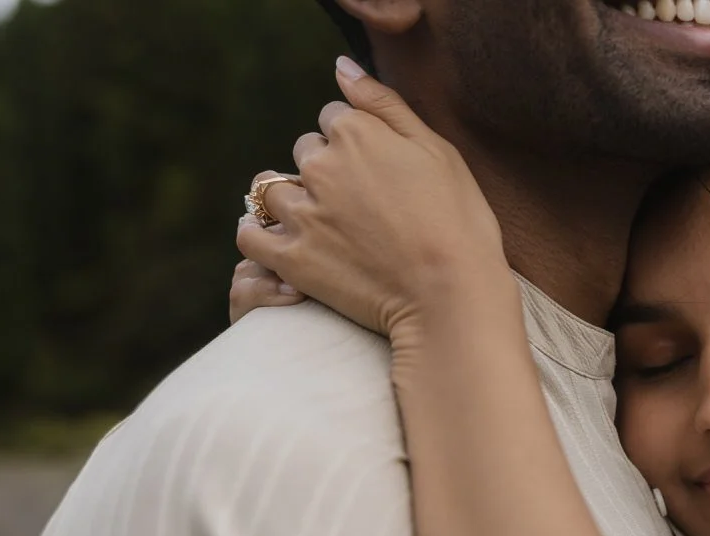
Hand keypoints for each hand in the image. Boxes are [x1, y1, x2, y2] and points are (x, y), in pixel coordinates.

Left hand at [235, 57, 508, 350]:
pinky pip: (250, 234)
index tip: (379, 173)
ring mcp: (303, 212)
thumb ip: (385, 104)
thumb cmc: (458, 223)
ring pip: (273, 188)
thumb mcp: (438, 151)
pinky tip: (279, 241)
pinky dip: (258, 234)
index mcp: (356, 132)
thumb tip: (341, 67)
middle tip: (360, 207)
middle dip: (325, 171)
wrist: (451, 295)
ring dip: (291, 200)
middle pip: (305, 151)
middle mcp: (321, 165)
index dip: (358, 142)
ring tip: (323, 226)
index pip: (335, 118)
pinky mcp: (292, 258)